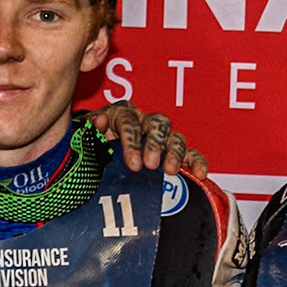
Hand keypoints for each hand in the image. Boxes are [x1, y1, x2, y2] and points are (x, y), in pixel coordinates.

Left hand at [85, 100, 208, 175]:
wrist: (94, 152)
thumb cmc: (91, 143)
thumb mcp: (85, 136)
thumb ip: (90, 129)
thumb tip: (100, 122)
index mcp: (121, 114)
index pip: (130, 122)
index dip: (132, 142)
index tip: (134, 163)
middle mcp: (143, 121)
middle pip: (158, 124)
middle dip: (156, 144)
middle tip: (151, 165)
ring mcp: (160, 136)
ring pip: (174, 137)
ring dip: (175, 153)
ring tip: (170, 170)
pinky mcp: (171, 151)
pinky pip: (189, 153)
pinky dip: (196, 161)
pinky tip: (200, 173)